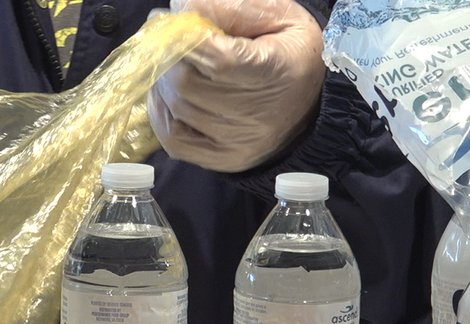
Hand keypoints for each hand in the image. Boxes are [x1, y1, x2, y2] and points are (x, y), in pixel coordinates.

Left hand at [148, 0, 324, 171]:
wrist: (310, 104)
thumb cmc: (290, 53)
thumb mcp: (275, 15)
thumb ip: (229, 8)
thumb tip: (181, 9)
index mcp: (275, 72)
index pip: (217, 60)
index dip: (184, 39)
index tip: (173, 22)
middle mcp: (256, 117)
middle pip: (186, 85)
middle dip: (168, 58)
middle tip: (168, 42)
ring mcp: (236, 144)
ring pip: (175, 109)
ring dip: (163, 82)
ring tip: (172, 64)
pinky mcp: (221, 160)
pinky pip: (173, 139)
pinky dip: (161, 112)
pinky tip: (167, 94)